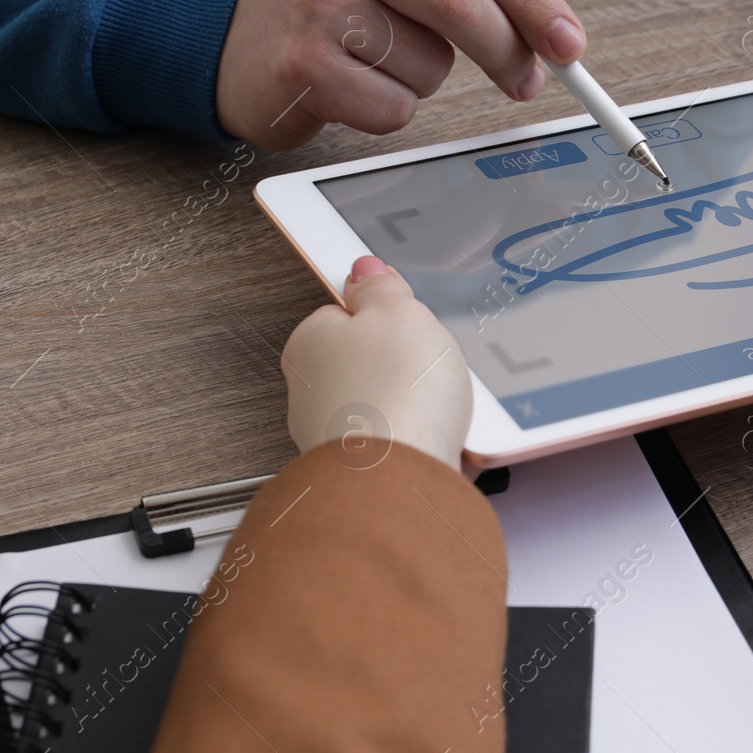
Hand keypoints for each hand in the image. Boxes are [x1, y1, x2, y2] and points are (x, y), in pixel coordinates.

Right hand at [216, 0, 586, 149]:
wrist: (229, 37)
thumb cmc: (333, 1)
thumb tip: (546, 13)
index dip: (536, 2)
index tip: (569, 44)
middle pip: (462, 4)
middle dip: (508, 53)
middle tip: (526, 82)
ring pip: (431, 65)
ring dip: (426, 80)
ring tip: (380, 62)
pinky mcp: (302, 61)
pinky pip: (394, 107)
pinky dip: (389, 110)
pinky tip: (351, 87)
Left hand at [281, 255, 470, 469]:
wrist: (401, 482)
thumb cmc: (390, 397)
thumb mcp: (398, 310)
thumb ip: (380, 286)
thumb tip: (366, 270)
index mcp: (310, 344)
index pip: (344, 311)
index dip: (383, 310)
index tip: (403, 309)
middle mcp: (313, 394)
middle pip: (370, 359)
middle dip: (405, 359)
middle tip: (428, 355)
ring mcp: (340, 436)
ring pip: (392, 402)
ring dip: (420, 401)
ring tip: (439, 400)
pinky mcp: (370, 471)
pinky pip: (407, 441)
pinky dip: (427, 437)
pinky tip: (442, 434)